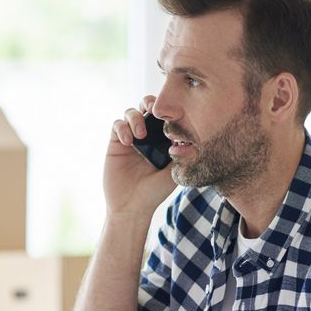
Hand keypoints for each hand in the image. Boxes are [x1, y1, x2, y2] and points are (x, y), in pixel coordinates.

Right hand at [104, 95, 175, 217]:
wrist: (132, 206)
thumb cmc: (155, 192)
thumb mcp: (174, 172)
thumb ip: (182, 154)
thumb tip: (193, 135)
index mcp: (163, 139)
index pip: (166, 115)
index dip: (169, 109)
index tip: (173, 113)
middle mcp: (147, 135)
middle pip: (147, 106)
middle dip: (151, 103)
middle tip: (154, 110)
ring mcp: (131, 138)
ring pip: (131, 112)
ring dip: (136, 118)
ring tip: (141, 135)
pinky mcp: (116, 143)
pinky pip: (117, 125)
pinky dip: (122, 128)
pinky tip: (128, 142)